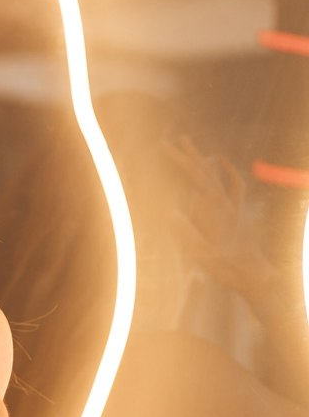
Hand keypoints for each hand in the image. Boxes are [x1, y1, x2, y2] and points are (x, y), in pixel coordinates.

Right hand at [164, 134, 274, 302]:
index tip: (162, 147)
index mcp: (212, 208)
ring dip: (202, 158)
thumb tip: (168, 213)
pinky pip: (234, 185)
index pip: (194, 176)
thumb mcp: (201, 254)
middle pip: (203, 171)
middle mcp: (223, 202)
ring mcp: (231, 205)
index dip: (178, 160)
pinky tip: (221, 161)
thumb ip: (186, 233)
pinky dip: (227, 170)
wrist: (254, 275)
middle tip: (169, 141)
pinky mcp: (237, 211)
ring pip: (216, 174)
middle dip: (185, 155)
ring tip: (188, 144)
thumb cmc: (225, 267)